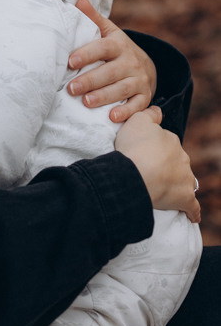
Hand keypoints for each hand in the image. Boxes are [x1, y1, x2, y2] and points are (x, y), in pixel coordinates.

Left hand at [67, 0, 156, 121]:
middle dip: (90, 80)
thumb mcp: (108, 32)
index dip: (87, 54)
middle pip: (110, 72)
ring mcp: (139, 80)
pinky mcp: (144, 96)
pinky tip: (112, 117)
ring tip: (86, 103)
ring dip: (104, 97)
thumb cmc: (116, 49)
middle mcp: (131, 62)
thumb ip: (93, 18)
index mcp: (118, 44)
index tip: (70, 62)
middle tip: (71, 88)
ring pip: (122, 89)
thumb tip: (78, 0)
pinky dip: (126, 112)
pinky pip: (137, 105)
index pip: (102, 48)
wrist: (146, 65)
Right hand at [115, 107, 200, 222]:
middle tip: (148, 172)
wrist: (135, 173)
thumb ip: (149, 114)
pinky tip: (191, 215)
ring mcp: (186, 179)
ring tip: (163, 192)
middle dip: (167, 166)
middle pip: (176, 162)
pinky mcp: (185, 199)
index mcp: (171, 140)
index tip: (143, 153)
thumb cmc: (133, 147)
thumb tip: (158, 110)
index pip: (166, 142)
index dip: (154, 148)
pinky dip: (192, 211)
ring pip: (185, 181)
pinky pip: (192, 206)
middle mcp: (182, 158)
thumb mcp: (137, 120)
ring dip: (177, 185)